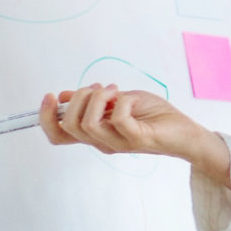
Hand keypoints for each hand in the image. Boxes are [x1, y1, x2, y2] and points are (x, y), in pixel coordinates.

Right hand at [39, 85, 230, 186]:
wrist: (185, 131)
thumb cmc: (154, 116)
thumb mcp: (117, 101)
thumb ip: (93, 101)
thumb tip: (64, 95)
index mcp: (95, 134)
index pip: (58, 135)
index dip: (45, 117)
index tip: (50, 96)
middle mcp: (103, 142)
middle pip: (67, 127)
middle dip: (76, 98)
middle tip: (96, 88)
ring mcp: (118, 142)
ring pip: (88, 124)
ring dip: (98, 98)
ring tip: (114, 90)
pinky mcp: (136, 139)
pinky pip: (118, 119)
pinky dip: (121, 101)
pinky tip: (131, 98)